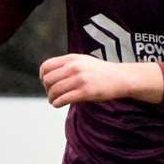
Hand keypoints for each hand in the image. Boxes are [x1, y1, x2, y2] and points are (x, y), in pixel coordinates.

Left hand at [39, 53, 162, 106]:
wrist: (120, 78)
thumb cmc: (100, 72)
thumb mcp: (82, 61)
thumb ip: (67, 65)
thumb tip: (48, 75)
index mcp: (72, 59)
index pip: (46, 67)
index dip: (43, 76)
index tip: (47, 83)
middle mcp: (74, 67)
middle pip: (48, 80)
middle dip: (47, 89)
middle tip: (52, 94)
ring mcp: (80, 79)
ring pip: (54, 91)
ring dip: (51, 98)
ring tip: (55, 101)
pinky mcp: (85, 92)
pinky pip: (63, 99)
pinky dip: (57, 103)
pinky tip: (59, 104)